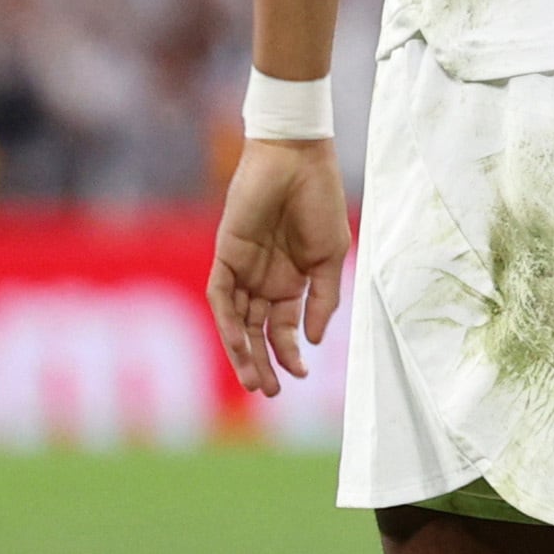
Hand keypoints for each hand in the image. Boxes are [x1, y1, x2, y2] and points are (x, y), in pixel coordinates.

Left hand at [207, 136, 351, 396]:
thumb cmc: (320, 201)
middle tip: (270, 393)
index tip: (303, 375)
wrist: (297, 161)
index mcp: (292, 280)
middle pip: (257, 331)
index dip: (291, 352)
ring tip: (254, 382)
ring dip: (242, 352)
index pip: (285, 327)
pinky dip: (228, 321)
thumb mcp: (331, 257)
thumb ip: (323, 299)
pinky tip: (241, 343)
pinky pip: (221, 296)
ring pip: (236, 320)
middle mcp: (264, 279)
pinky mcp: (225, 254)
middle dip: (262, 363)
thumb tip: (313, 340)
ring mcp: (243, 269)